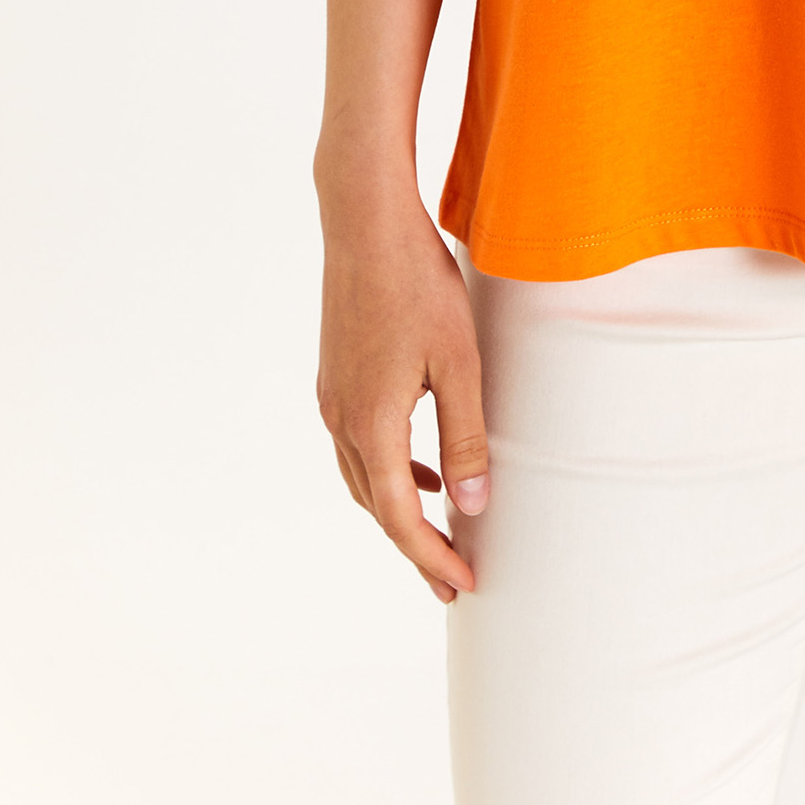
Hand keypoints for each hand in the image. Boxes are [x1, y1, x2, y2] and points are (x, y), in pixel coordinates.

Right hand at [316, 190, 490, 603]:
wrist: (364, 220)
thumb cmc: (417, 284)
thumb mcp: (458, 362)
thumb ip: (465, 437)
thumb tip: (472, 505)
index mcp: (371, 424)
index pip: (400, 518)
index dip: (431, 557)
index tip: (463, 584)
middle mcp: (341, 419)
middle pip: (376, 506)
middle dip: (414, 545)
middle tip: (452, 576)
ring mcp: (332, 396)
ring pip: (364, 477)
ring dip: (400, 509)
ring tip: (442, 530)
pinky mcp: (335, 375)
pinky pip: (360, 445)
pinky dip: (391, 469)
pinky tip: (424, 464)